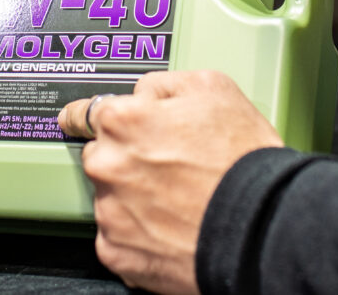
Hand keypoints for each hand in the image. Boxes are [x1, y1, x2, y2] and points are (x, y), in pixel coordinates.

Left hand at [59, 71, 283, 293]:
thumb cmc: (241, 160)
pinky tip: (169, 225)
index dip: (90, 115)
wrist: (260, 225)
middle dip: (124, 158)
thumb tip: (145, 92)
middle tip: (166, 166)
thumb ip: (163, 84)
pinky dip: (137, 233)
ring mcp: (110, 213)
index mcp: (123, 122)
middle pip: (101, 156)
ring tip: (177, 199)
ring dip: (132, 196)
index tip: (77, 119)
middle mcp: (108, 166)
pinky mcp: (117, 254)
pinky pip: (117, 237)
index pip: (85, 112)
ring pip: (110, 197)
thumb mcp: (212, 88)